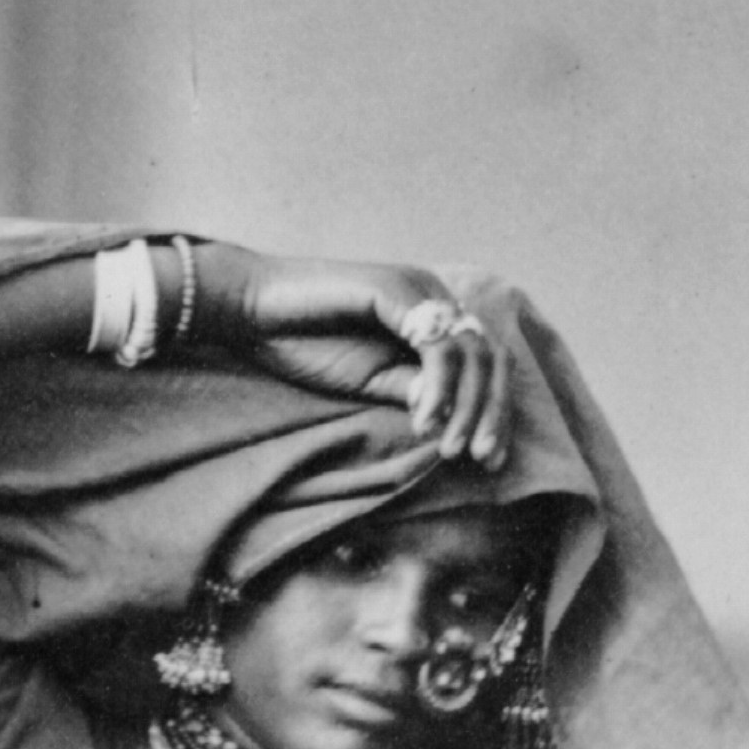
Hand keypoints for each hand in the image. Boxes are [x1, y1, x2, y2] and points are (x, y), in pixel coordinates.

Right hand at [214, 253, 510, 472]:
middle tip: (482, 459)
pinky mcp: (396, 290)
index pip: (485, 364)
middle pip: (490, 358)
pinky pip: (436, 348)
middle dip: (493, 413)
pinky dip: (438, 390)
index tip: (488, 459)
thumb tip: (455, 418)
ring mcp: (417, 288)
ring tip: (450, 449)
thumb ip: (414, 392)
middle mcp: (433, 296)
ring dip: (468, 408)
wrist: (254, 313)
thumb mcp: (372, 382)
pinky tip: (422, 423)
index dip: (495, 411)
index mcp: (431, 316)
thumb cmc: (305, 345)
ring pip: (471, 354)